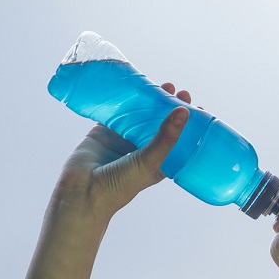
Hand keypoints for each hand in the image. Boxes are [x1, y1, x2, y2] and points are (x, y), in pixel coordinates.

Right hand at [53, 84, 193, 219]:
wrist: (82, 192)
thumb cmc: (120, 186)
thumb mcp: (149, 161)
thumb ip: (166, 137)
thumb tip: (184, 111)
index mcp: (158, 162)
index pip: (178, 140)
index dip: (188, 125)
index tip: (196, 108)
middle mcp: (142, 150)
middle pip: (160, 124)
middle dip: (170, 108)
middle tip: (181, 93)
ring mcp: (123, 139)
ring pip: (140, 115)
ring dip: (151, 101)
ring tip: (165, 86)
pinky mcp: (104, 131)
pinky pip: (116, 111)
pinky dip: (124, 99)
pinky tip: (135, 86)